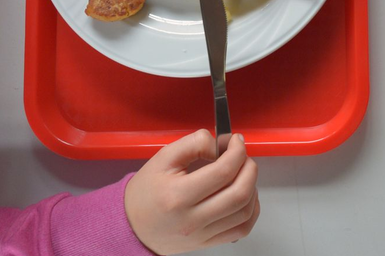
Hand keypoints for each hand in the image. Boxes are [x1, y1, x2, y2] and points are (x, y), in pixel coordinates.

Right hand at [124, 130, 259, 254]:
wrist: (131, 225)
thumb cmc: (145, 192)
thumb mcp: (163, 158)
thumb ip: (193, 144)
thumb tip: (220, 144)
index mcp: (178, 195)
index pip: (223, 171)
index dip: (237, 151)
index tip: (236, 141)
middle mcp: (192, 219)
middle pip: (240, 193)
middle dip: (250, 167)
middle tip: (243, 155)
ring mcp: (202, 234)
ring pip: (245, 212)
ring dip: (253, 187)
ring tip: (243, 173)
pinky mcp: (208, 242)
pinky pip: (242, 229)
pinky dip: (251, 210)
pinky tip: (245, 195)